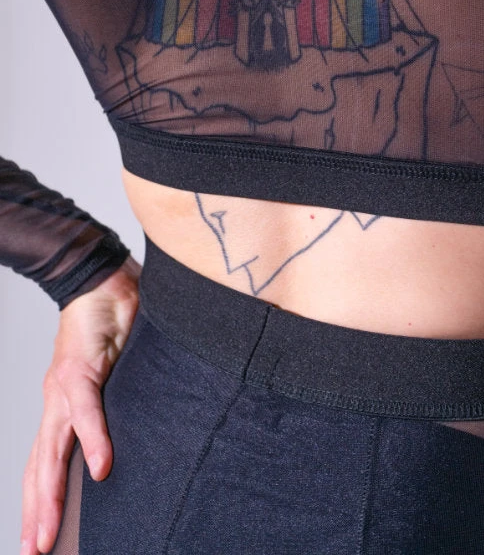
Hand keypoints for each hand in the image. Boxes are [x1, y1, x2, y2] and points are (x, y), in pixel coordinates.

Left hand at [20, 254, 140, 554]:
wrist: (100, 276)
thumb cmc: (113, 322)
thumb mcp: (115, 373)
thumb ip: (115, 404)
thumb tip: (129, 437)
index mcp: (63, 404)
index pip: (46, 463)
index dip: (40, 502)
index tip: (38, 539)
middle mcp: (57, 401)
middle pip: (41, 468)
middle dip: (37, 513)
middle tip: (34, 551)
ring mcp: (65, 387)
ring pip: (52, 450)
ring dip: (49, 496)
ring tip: (46, 534)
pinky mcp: (82, 368)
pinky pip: (87, 411)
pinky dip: (93, 440)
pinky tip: (100, 468)